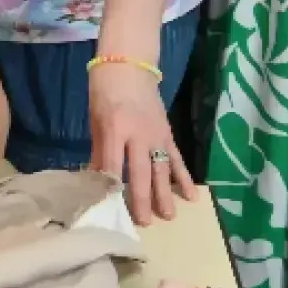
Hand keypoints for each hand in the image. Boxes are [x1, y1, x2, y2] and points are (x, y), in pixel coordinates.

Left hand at [88, 64, 193, 226]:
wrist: (130, 64)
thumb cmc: (105, 89)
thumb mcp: (96, 118)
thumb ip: (98, 149)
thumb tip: (95, 179)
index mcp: (116, 128)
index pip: (112, 163)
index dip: (111, 186)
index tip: (110, 209)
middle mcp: (139, 134)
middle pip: (140, 172)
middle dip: (142, 198)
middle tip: (145, 223)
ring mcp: (157, 134)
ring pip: (162, 169)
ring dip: (165, 193)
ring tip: (169, 217)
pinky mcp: (168, 133)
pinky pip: (176, 158)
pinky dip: (184, 177)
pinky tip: (191, 195)